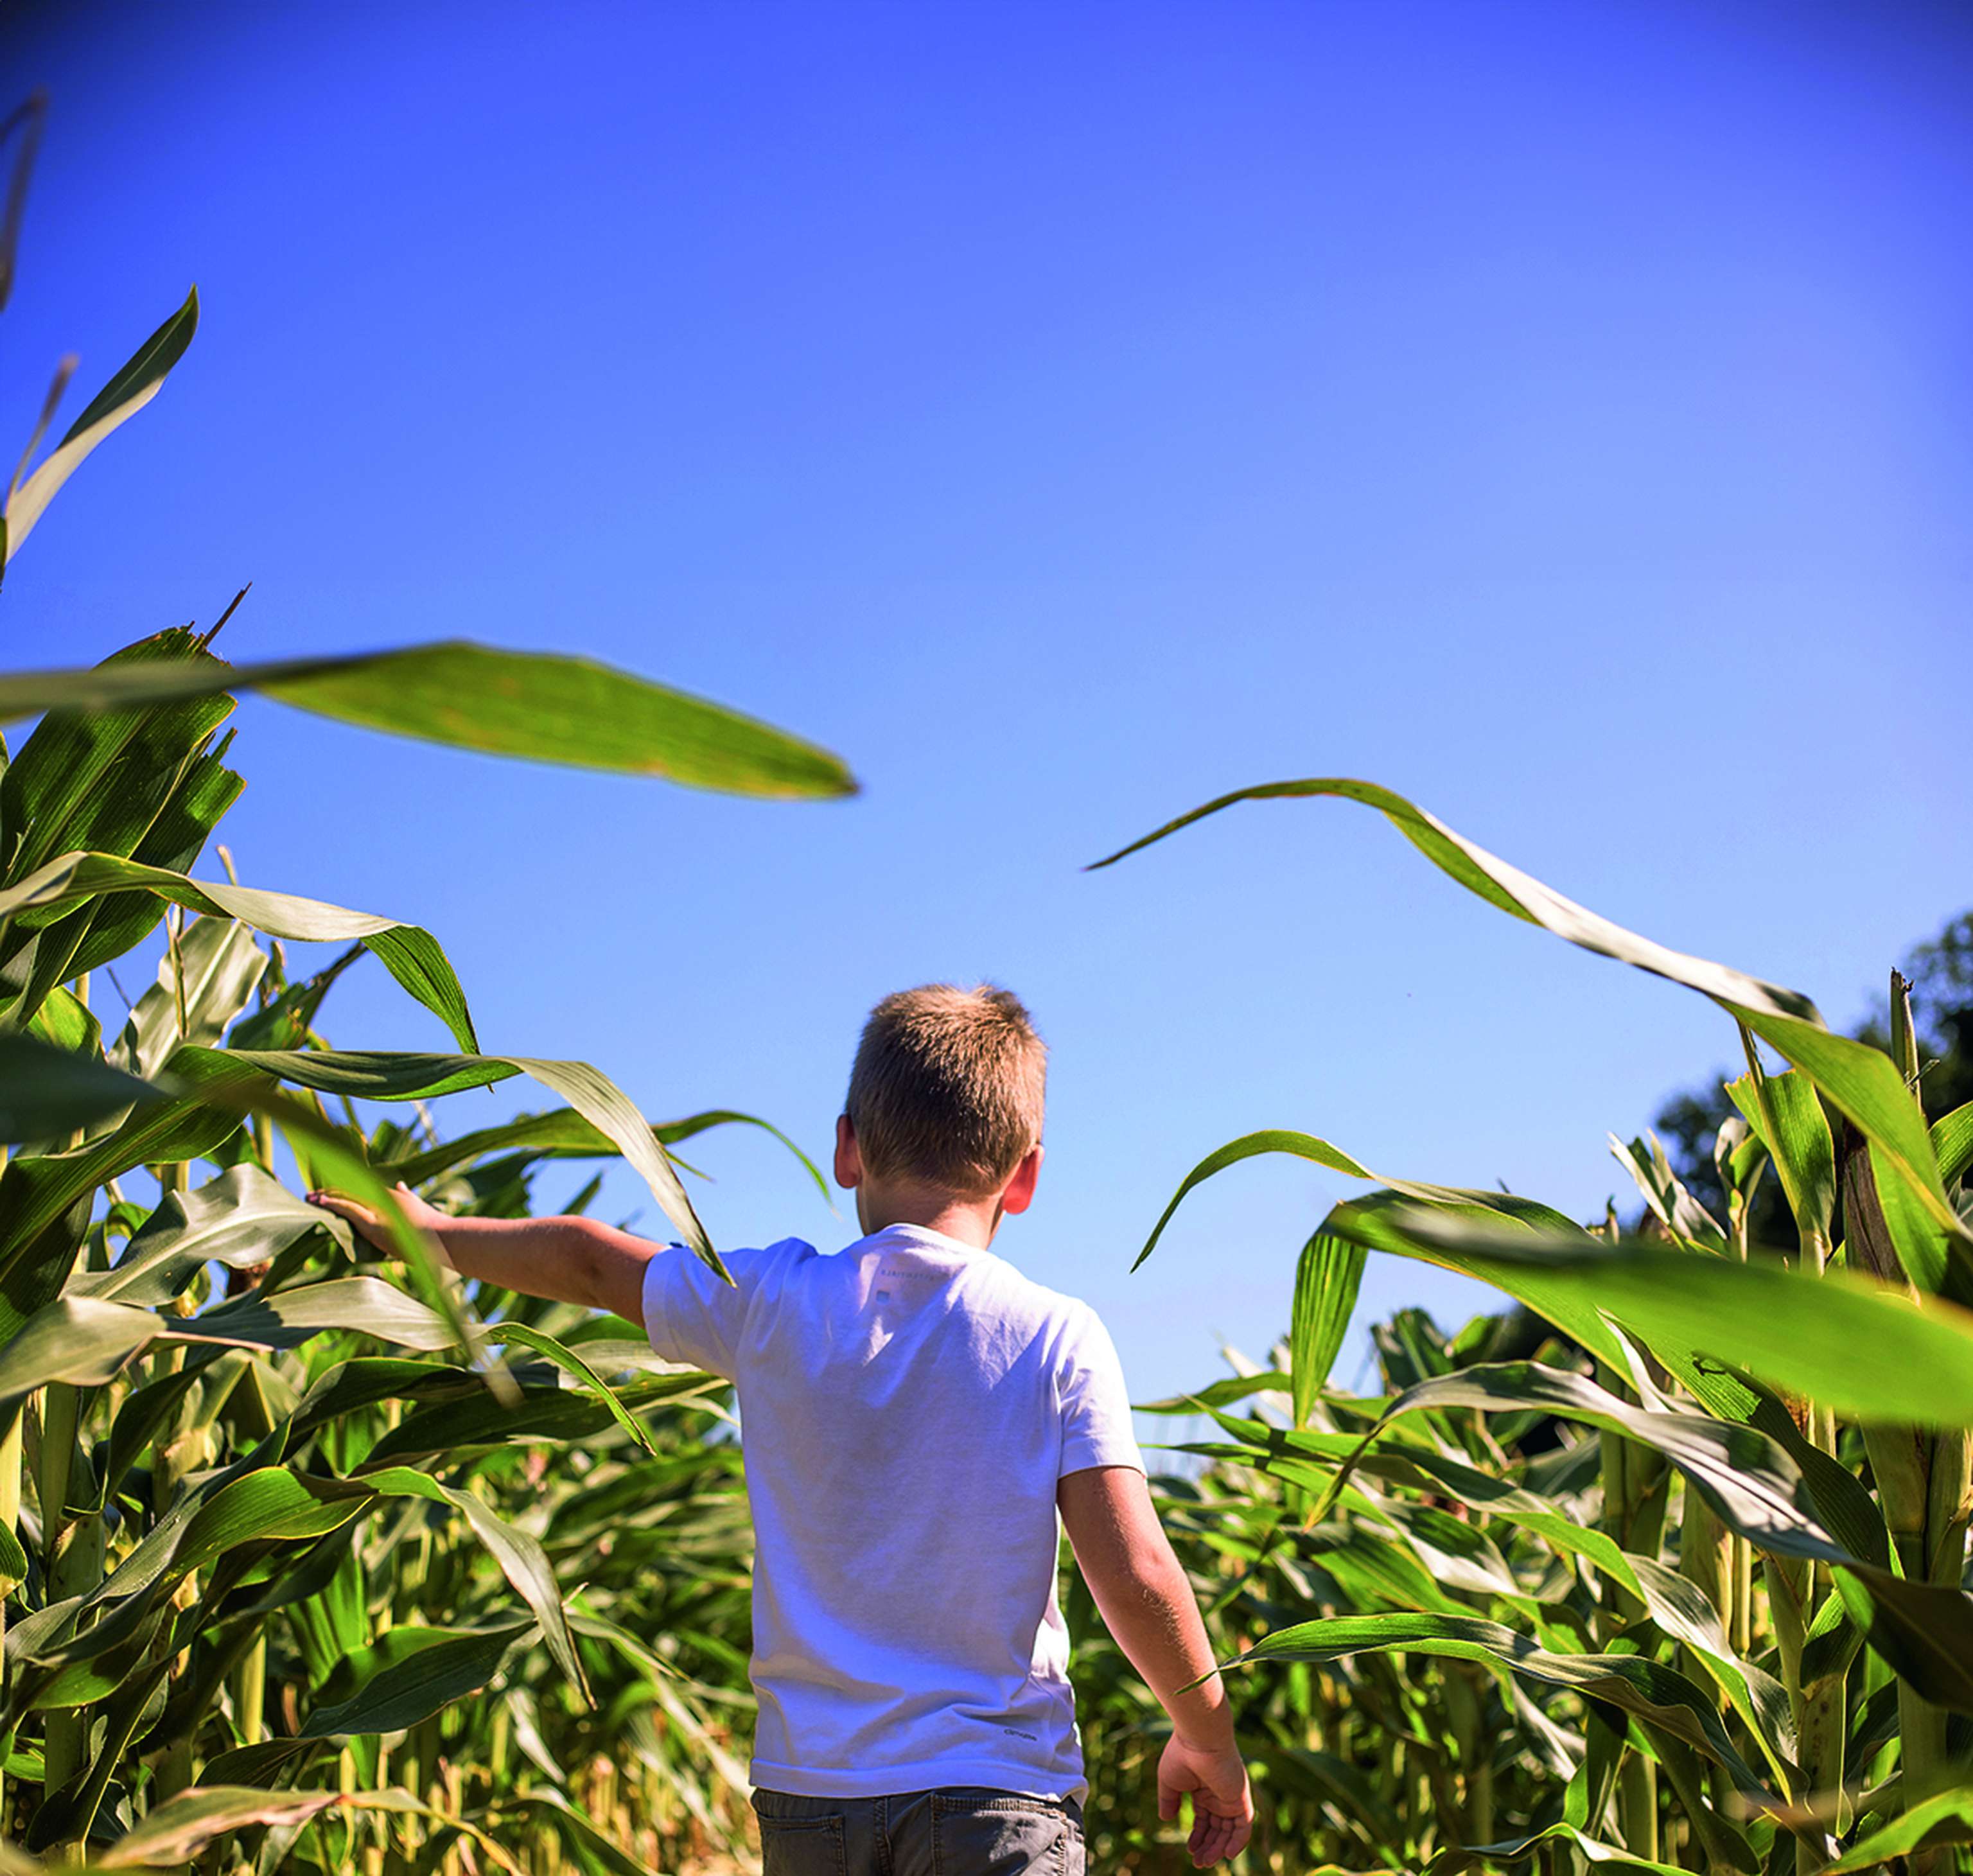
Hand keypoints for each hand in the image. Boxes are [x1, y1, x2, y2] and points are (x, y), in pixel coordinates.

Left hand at [306, 1182, 452, 1263]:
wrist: (443, 1239)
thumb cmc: (434, 1226)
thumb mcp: (418, 1206)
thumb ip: (407, 1194)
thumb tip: (400, 1185)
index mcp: (391, 1196)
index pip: (360, 1190)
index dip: (343, 1191)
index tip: (327, 1191)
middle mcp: (383, 1200)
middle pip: (351, 1191)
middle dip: (330, 1193)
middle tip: (311, 1195)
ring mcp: (380, 1211)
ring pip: (347, 1199)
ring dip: (327, 1198)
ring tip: (310, 1198)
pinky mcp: (375, 1224)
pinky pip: (350, 1210)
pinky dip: (334, 1205)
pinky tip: (322, 1203)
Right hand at [1158, 1731, 1251, 1866]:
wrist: (1199, 1739)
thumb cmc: (1182, 1755)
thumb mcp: (1168, 1782)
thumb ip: (1168, 1801)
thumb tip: (1166, 1819)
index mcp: (1203, 1789)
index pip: (1204, 1820)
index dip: (1197, 1837)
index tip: (1189, 1850)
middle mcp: (1219, 1795)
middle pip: (1217, 1828)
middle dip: (1207, 1847)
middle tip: (1197, 1863)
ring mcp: (1231, 1797)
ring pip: (1229, 1831)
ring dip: (1219, 1848)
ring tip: (1205, 1862)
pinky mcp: (1242, 1798)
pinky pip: (1244, 1826)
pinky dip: (1238, 1842)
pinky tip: (1227, 1854)